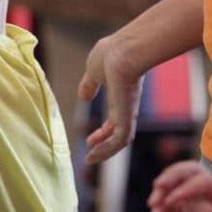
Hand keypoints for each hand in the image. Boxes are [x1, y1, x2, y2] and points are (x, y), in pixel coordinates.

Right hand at [77, 35, 144, 162]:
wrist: (122, 52)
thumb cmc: (109, 56)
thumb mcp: (93, 71)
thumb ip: (90, 85)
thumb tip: (84, 96)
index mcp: (120, 94)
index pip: (114, 118)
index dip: (103, 131)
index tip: (90, 139)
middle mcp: (126, 105)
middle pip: (119, 131)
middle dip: (104, 143)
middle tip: (91, 153)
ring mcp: (128, 111)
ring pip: (121, 139)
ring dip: (105, 151)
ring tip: (91, 159)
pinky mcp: (127, 117)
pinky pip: (119, 140)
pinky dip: (107, 149)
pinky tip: (94, 154)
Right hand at [147, 160, 211, 211]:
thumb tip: (188, 202)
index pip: (206, 181)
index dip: (188, 187)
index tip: (173, 198)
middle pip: (190, 173)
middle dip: (172, 177)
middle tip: (158, 186)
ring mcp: (199, 201)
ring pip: (176, 185)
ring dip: (162, 192)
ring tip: (153, 206)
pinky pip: (170, 203)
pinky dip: (160, 207)